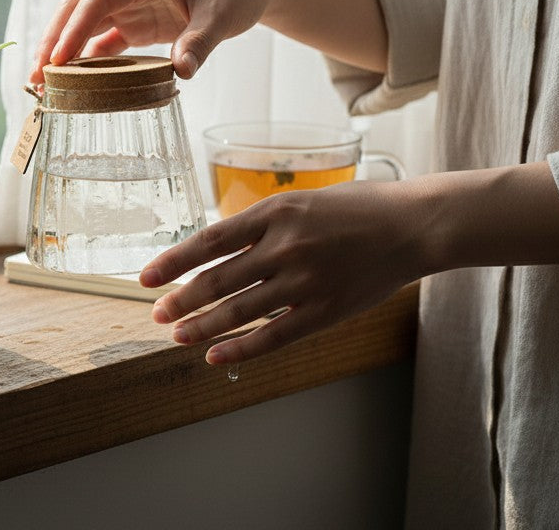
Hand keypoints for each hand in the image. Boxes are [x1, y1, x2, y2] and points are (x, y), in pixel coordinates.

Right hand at [29, 0, 272, 83]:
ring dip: (63, 50)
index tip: (58, 60)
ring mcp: (131, 4)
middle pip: (79, 8)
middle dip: (54, 39)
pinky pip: (103, 39)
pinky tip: (72, 82)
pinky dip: (86, 58)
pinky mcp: (137, 22)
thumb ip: (200, 43)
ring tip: (44, 83)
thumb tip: (181, 74)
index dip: (74, 28)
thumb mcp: (224, 15)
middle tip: (36, 75)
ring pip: (84, 23)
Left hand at [139, 181, 424, 364]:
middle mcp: (285, 247)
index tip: (145, 277)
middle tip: (156, 313)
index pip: (208, 241)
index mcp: (274, 212)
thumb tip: (214, 249)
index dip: (172, 262)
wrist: (413, 226)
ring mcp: (304, 282)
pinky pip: (273, 336)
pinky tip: (215, 356)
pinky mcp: (324, 311)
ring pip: (238, 312)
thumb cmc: (355, 209)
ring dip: (201, 326)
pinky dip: (240, 350)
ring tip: (176, 335)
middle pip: (217, 280)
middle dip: (180, 300)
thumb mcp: (298, 201)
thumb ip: (259, 225)